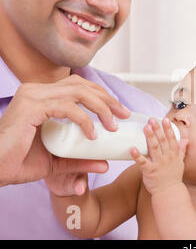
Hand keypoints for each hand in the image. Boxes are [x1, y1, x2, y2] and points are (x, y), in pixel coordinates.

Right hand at [0, 74, 129, 186]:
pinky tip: (92, 134)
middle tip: (124, 114)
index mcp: (42, 96)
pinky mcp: (30, 106)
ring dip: (101, 107)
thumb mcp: (58, 161)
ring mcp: (33, 96)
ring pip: (78, 92)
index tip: (120, 111)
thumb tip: (105, 163)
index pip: (79, 87)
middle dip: (108, 99)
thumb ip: (80, 159)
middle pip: (83, 85)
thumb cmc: (19, 163)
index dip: (103, 96)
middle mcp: (37, 91)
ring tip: (112, 125)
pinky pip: (67, 107)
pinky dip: (84, 119)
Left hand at [131, 118, 188, 195]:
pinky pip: (142, 162)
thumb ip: (181, 150)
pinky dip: (137, 155)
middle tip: (152, 120)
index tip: (165, 119)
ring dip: (149, 137)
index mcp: (173, 155)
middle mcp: (167, 158)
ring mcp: (158, 164)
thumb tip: (185, 139)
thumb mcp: (180, 163)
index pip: (171, 139)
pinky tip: (132, 148)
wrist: (169, 192)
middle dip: (157, 130)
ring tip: (145, 127)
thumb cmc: (173, 178)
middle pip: (162, 141)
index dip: (168, 129)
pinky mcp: (149, 171)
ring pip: (154, 148)